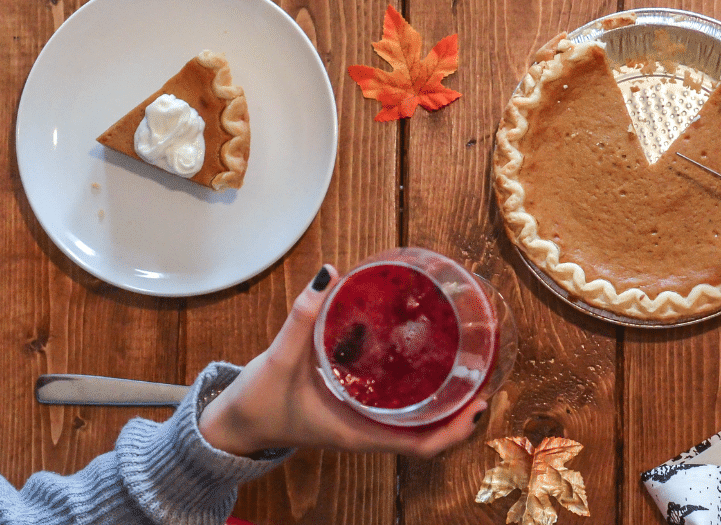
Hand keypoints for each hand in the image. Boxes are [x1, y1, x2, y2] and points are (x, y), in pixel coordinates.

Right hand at [198, 265, 485, 457]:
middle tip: (486, 373)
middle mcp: (369, 431)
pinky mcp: (357, 410)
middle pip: (431, 432)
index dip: (456, 429)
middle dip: (462, 410)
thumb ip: (302, 317)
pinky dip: (419, 390)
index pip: (422, 445)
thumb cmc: (258, 403)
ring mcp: (365, 423)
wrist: (234, 425)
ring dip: (446, 400)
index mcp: (359, 433)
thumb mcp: (279, 360)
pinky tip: (426, 360)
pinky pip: (399, 406)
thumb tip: (327, 274)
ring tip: (469, 364)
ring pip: (418, 420)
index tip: (480, 402)